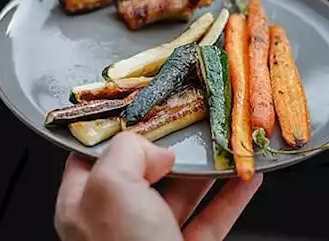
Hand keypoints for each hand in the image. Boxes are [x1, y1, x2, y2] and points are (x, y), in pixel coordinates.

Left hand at [55, 133, 262, 240]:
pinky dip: (231, 197)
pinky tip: (247, 177)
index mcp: (81, 205)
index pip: (93, 155)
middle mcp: (112, 224)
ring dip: (207, 168)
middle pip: (143, 171)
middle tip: (195, 119)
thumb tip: (154, 147)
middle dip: (171, 145)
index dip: (120, 128)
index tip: (148, 104)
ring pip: (180, 194)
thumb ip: (127, 151)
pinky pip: (211, 220)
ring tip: (227, 142)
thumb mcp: (111, 186)